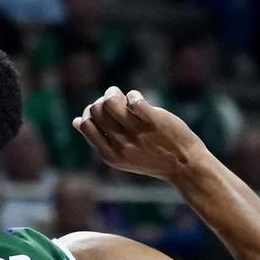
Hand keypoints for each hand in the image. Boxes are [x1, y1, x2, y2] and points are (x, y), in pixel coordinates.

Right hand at [73, 87, 208, 184]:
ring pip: (111, 103)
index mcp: (109, 155)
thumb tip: (76, 121)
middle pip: (97, 111)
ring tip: (124, 97)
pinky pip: (134, 101)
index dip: (92, 111)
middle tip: (116, 99)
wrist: (184, 165)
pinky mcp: (154, 122)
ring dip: (114, 93)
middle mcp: (120, 145)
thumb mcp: (121, 154)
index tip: (104, 109)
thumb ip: (100, 139)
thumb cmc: (151, 157)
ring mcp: (137, 134)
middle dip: (103, 100)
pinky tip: (138, 100)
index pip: (87, 125)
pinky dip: (133, 95)